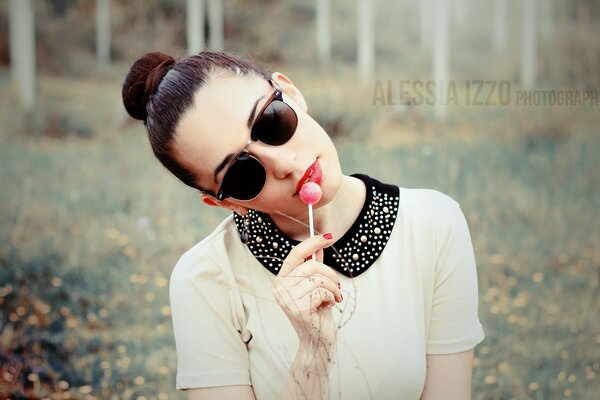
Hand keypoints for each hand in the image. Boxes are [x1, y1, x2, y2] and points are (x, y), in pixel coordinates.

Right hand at [273, 233, 341, 351]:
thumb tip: (319, 246)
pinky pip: (322, 290)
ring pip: (318, 278)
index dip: (312, 243)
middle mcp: (280, 288)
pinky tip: (330, 305)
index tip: (328, 236)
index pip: (295, 254)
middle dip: (330, 273)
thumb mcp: (315, 286)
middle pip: (311, 264)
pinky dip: (332, 296)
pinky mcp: (299, 308)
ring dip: (332, 287)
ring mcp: (287, 299)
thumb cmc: (316, 313)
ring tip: (333, 297)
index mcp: (282, 280)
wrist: (316, 341)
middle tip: (336, 285)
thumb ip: (314, 268)